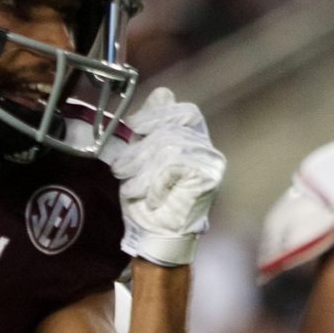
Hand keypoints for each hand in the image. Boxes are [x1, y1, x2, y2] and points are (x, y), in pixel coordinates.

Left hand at [111, 86, 223, 266]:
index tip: (134, 126)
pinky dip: (154, 182)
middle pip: (173, 128)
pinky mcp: (206, 179)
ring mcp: (210, 164)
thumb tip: (161, 93)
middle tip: (123, 167)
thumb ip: (150, 129)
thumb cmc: (148, 202)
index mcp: (195, 142)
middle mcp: (207, 151)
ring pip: (169, 147)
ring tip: (131, 185)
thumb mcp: (142, 158)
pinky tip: (149, 197)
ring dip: (142, 167)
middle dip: (142, 147)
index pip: (185, 113)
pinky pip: (173, 166)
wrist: (158, 238)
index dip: (159, 114)